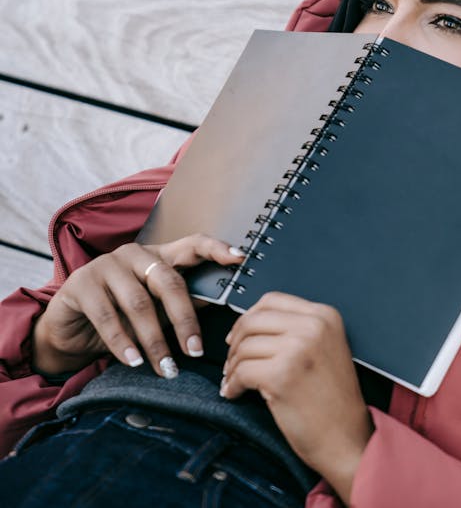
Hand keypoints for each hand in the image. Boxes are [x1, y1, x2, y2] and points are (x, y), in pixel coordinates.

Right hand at [32, 234, 243, 376]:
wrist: (70, 328)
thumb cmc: (122, 316)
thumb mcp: (158, 310)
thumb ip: (186, 303)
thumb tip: (221, 304)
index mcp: (160, 255)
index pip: (193, 244)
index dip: (216, 249)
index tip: (240, 259)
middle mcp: (135, 254)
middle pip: (169, 282)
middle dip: (185, 320)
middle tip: (196, 351)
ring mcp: (106, 265)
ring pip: (139, 303)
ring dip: (154, 340)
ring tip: (166, 367)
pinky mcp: (81, 283)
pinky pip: (107, 316)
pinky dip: (123, 343)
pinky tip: (134, 362)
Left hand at [222, 292, 373, 502]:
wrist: (345, 436)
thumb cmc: (333, 399)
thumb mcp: (325, 348)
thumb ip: (296, 329)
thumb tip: (250, 323)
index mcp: (326, 316)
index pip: (272, 300)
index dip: (249, 317)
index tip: (240, 334)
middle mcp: (314, 327)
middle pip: (253, 320)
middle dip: (235, 342)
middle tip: (233, 361)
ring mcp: (298, 349)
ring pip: (244, 346)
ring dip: (232, 366)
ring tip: (235, 381)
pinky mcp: (282, 375)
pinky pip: (241, 371)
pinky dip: (232, 384)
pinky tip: (236, 393)